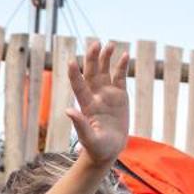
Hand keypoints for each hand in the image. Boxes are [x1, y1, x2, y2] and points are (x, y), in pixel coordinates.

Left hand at [64, 40, 130, 168]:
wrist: (108, 150)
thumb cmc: (97, 148)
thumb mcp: (89, 139)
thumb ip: (80, 125)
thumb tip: (68, 111)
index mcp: (86, 105)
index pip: (79, 86)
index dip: (75, 74)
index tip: (71, 61)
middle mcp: (95, 95)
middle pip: (92, 73)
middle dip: (93, 58)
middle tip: (95, 44)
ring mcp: (107, 94)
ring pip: (105, 71)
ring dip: (106, 58)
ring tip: (109, 44)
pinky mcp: (120, 96)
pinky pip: (120, 77)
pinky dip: (122, 66)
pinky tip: (125, 55)